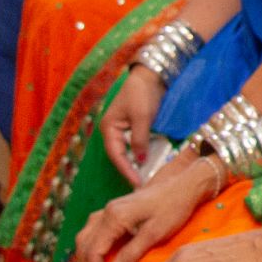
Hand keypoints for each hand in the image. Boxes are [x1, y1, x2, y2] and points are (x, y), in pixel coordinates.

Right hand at [71, 156, 219, 261]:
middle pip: (84, 246)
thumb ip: (131, 254)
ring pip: (85, 240)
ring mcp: (107, 211)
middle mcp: (105, 212)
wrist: (183, 186)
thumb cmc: (173, 207)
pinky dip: (91, 252)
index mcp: (114, 217)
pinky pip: (92, 234)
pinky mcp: (112, 213)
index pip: (93, 251)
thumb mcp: (155, 233)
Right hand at [101, 66, 169, 184]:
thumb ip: (139, 139)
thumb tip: (140, 160)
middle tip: (141, 185)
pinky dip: (143, 153)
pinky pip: (136, 144)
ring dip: (137, 163)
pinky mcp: (135, 127)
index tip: (137, 183)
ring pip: (129, 151)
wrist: (152, 75)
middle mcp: (114, 130)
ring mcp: (124, 129)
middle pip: (120, 155)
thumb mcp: (142, 117)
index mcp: (109, 128)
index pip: (116, 155)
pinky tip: (150, 162)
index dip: (126, 170)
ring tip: (146, 178)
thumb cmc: (142, 93)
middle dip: (130, 170)